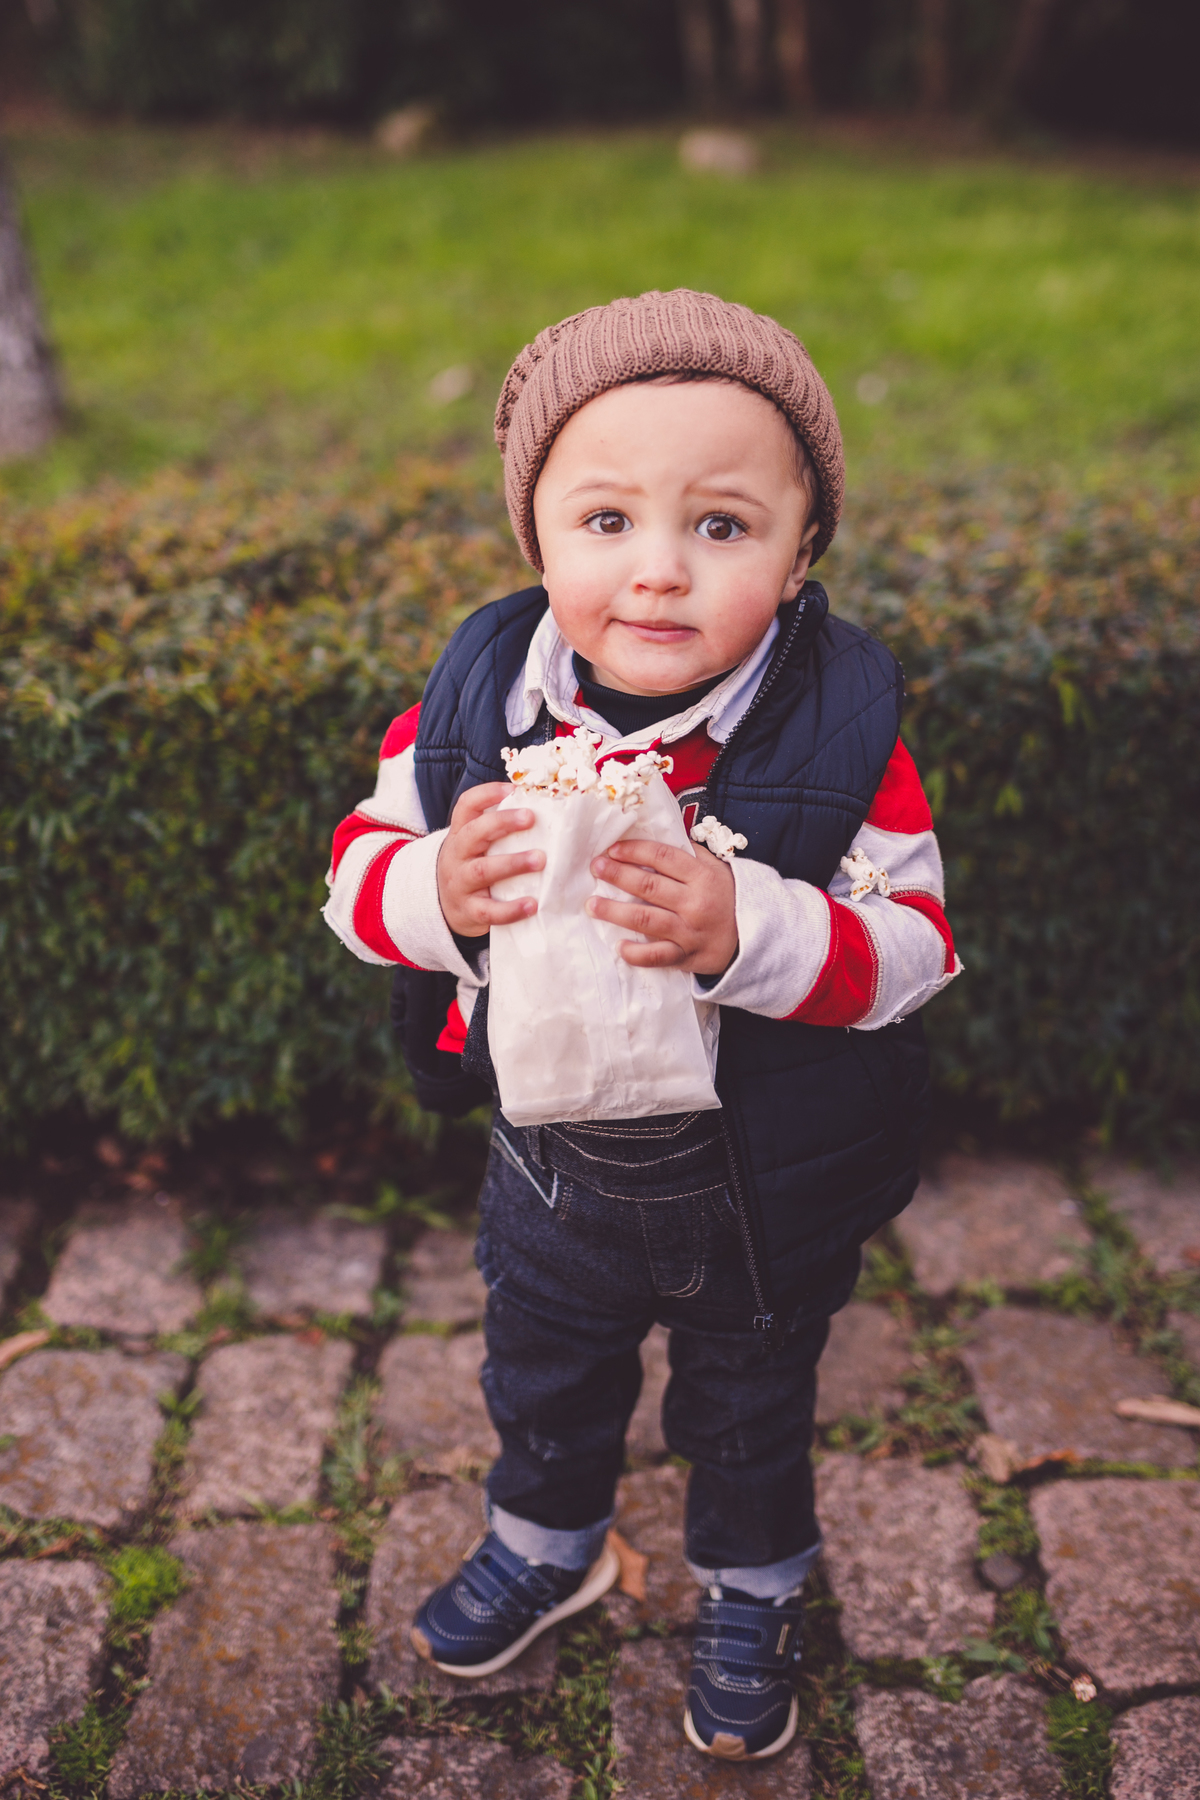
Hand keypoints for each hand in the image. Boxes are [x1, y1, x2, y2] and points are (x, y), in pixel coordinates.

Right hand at [436, 784, 544, 936]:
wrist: (445, 906)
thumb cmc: (473, 867)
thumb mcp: (477, 845)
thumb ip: (499, 830)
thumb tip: (544, 807)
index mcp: (461, 833)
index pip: (466, 806)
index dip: (487, 794)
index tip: (513, 788)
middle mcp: (458, 855)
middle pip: (474, 833)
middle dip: (502, 823)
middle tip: (531, 818)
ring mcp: (461, 883)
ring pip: (483, 870)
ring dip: (512, 863)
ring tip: (540, 860)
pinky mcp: (470, 911)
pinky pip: (489, 911)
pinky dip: (511, 909)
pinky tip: (533, 904)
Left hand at [587, 838, 737, 975]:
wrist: (759, 937)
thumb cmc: (731, 898)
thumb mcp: (719, 869)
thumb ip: (691, 855)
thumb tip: (658, 839)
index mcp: (703, 877)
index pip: (663, 858)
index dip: (635, 851)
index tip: (612, 849)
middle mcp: (695, 903)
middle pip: (648, 887)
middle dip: (617, 875)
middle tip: (595, 868)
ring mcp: (690, 932)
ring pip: (646, 920)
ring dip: (615, 912)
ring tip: (592, 905)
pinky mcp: (688, 956)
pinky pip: (658, 956)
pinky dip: (637, 953)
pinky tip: (619, 947)